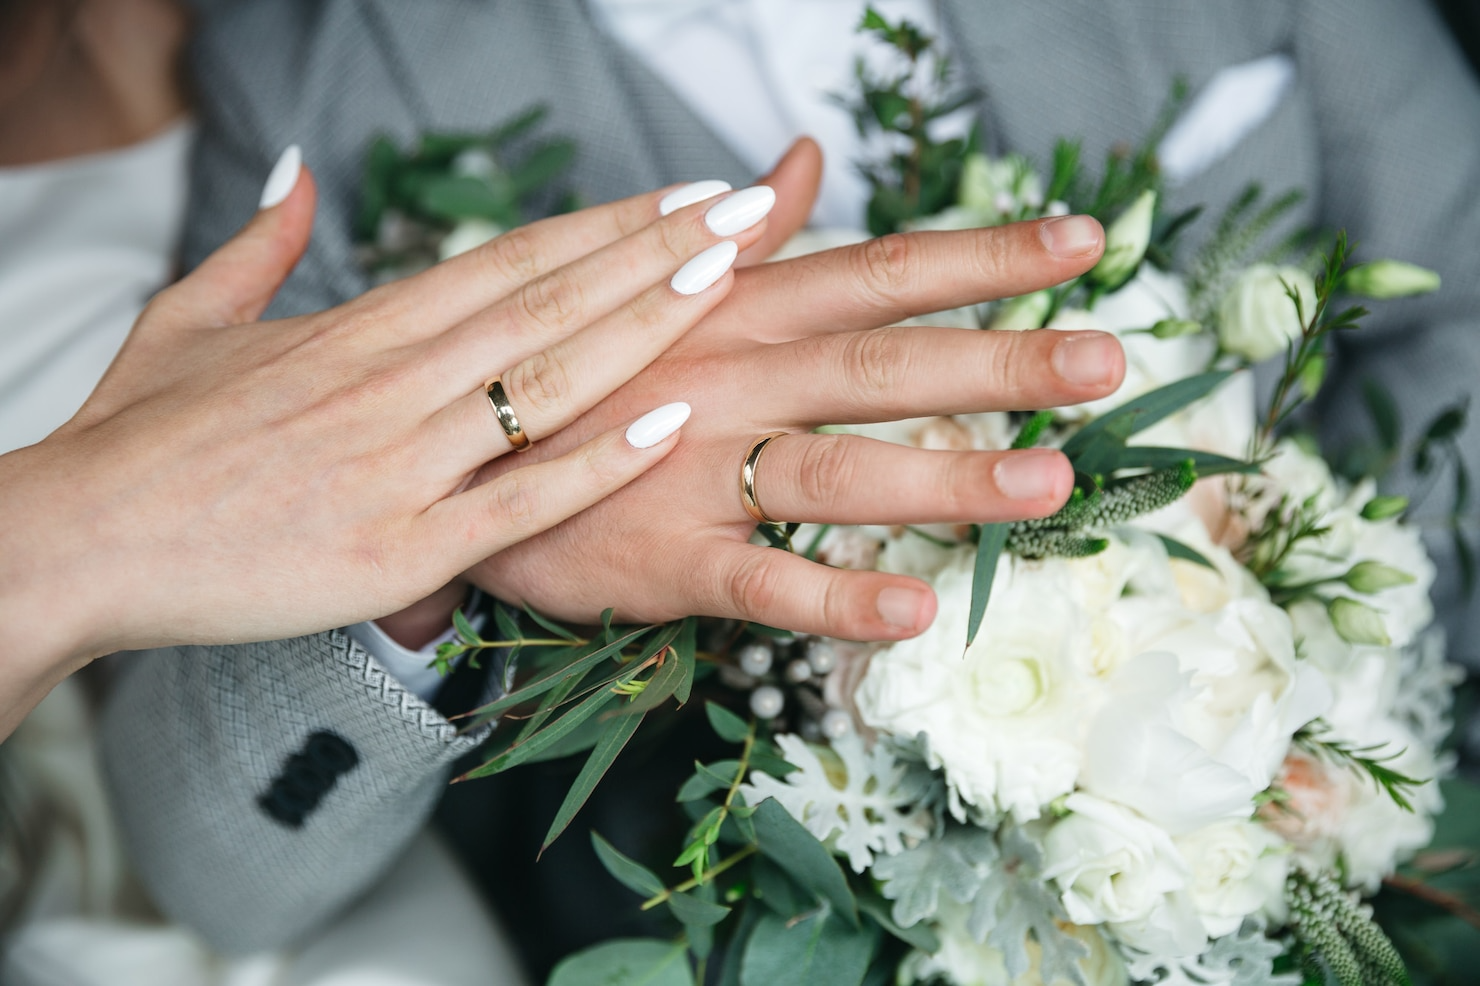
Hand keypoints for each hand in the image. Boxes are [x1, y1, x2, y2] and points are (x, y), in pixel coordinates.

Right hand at [0, 150, 774, 734]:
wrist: (77, 538)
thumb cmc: (138, 436)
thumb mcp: (191, 317)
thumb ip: (260, 241)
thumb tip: (300, 170)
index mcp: (359, 328)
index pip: (511, 259)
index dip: (608, 224)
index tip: (682, 194)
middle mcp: (393, 382)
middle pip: (549, 301)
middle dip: (657, 252)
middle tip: (747, 210)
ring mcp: (399, 464)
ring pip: (546, 383)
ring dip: (643, 327)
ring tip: (723, 278)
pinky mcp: (395, 548)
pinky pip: (515, 501)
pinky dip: (593, 464)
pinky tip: (664, 426)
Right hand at [468, 140, 1126, 639]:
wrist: (459, 462)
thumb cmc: (577, 371)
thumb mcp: (650, 285)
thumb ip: (742, 232)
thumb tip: (800, 158)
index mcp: (737, 311)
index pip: (877, 271)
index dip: (982, 254)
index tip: (1083, 241)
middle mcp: (730, 378)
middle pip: (880, 364)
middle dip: (998, 358)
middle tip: (1107, 360)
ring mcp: (696, 467)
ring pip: (836, 471)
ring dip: (944, 476)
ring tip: (1047, 485)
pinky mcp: (664, 556)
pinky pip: (760, 583)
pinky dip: (834, 597)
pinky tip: (910, 609)